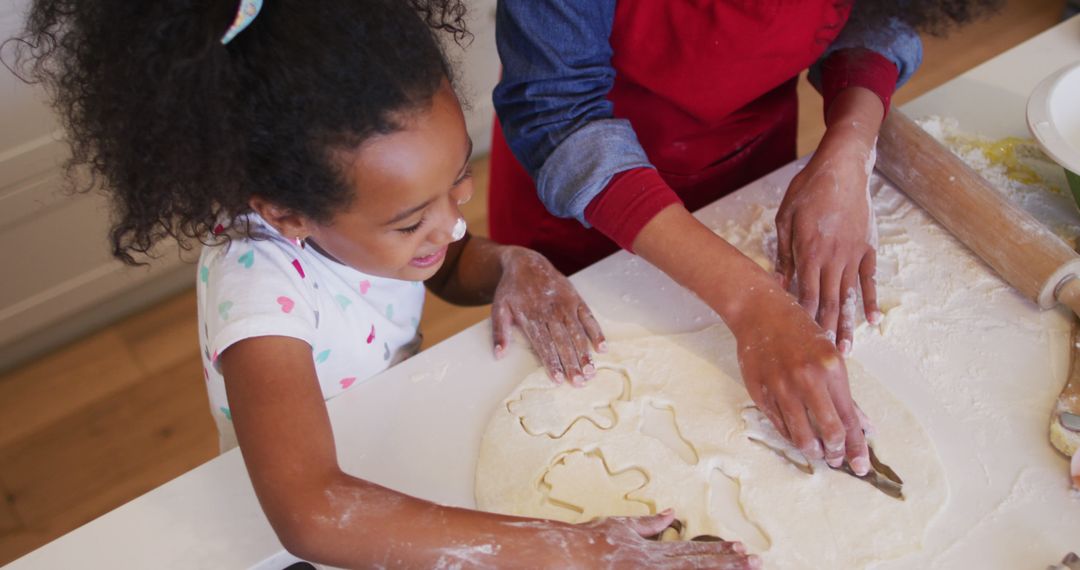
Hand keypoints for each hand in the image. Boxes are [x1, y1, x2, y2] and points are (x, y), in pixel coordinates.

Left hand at [491, 246, 604, 384]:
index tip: (557, 379)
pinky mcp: (576, 299)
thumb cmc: (511, 290)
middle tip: (579, 382)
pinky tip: (602, 348)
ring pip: (577, 333)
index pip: (543, 344)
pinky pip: (589, 317)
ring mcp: (566, 305)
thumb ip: (499, 332)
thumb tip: (499, 355)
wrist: (527, 262)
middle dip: (571, 363)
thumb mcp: (498, 308)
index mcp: (531, 317)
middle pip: (563, 342)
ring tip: (591, 371)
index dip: (551, 362)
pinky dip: (597, 332)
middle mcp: (551, 312)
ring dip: (585, 353)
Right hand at [521, 510, 759, 568]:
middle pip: (700, 566)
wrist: (570, 555)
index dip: (719, 551)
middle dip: (729, 564)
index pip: (694, 551)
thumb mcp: (623, 525)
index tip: (742, 549)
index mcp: (653, 550)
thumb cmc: (591, 540)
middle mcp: (656, 564)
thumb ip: (649, 523)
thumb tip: (671, 513)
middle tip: (756, 562)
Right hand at [732, 279, 869, 474]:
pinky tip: (798, 436)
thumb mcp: (830, 355)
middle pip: (829, 432)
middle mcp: (807, 378)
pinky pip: (779, 426)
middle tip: (836, 459)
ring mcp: (780, 386)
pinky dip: (791, 436)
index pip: (849, 419)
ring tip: (817, 452)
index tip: (861, 466)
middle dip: (836, 452)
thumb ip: (844, 394)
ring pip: (801, 435)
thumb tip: (864, 427)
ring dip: (812, 450)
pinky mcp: (759, 392)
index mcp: (831, 367)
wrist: (760, 312)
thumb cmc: (799, 331)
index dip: (856, 448)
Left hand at [774, 101, 882, 355]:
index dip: (805, 320)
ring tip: (849, 349)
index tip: (803, 342)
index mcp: (810, 251)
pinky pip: (869, 278)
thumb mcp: (785, 219)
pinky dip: (870, 300)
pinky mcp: (867, 247)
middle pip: (830, 301)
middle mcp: (833, 257)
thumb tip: (780, 282)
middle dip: (828, 331)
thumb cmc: (808, 190)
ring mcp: (854, 254)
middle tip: (828, 358)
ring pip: (850, 295)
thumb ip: (784, 253)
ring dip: (849, 323)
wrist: (842, 167)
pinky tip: (873, 320)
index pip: (807, 294)